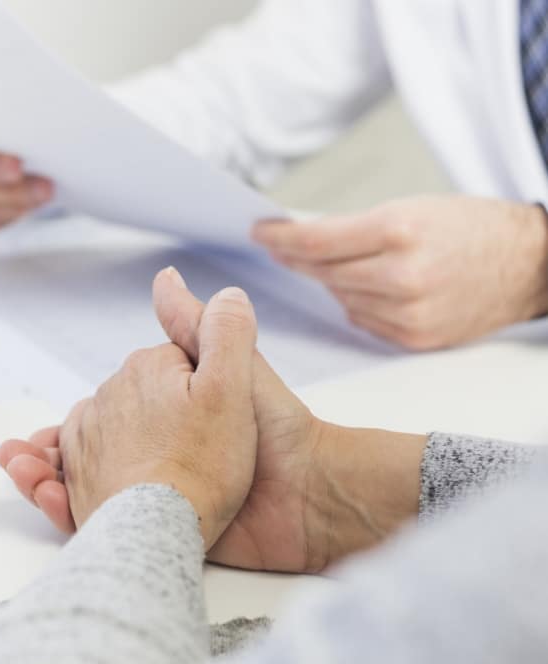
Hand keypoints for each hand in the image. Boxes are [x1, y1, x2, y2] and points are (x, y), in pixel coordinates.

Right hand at [0, 269, 423, 572]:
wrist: (308, 500)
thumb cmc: (277, 430)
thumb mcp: (231, 369)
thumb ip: (198, 327)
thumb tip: (163, 277)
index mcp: (175, 414)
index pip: (114, 410)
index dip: (80, 414)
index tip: (54, 419)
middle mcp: (163, 449)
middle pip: (91, 448)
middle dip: (51, 448)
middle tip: (19, 452)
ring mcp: (160, 489)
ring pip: (89, 483)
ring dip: (48, 477)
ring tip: (21, 468)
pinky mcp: (162, 525)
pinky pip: (108, 522)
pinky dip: (70, 511)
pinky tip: (48, 497)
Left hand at [253, 195, 547, 349]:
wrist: (527, 264)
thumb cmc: (468, 227)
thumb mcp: (411, 208)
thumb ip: (355, 230)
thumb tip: (303, 244)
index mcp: (399, 230)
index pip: (316, 241)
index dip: (280, 238)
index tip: (260, 233)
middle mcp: (401, 275)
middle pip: (323, 272)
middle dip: (296, 259)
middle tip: (278, 249)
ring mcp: (408, 313)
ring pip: (340, 298)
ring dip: (328, 282)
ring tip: (329, 265)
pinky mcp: (414, 338)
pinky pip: (362, 321)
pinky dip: (354, 303)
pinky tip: (359, 289)